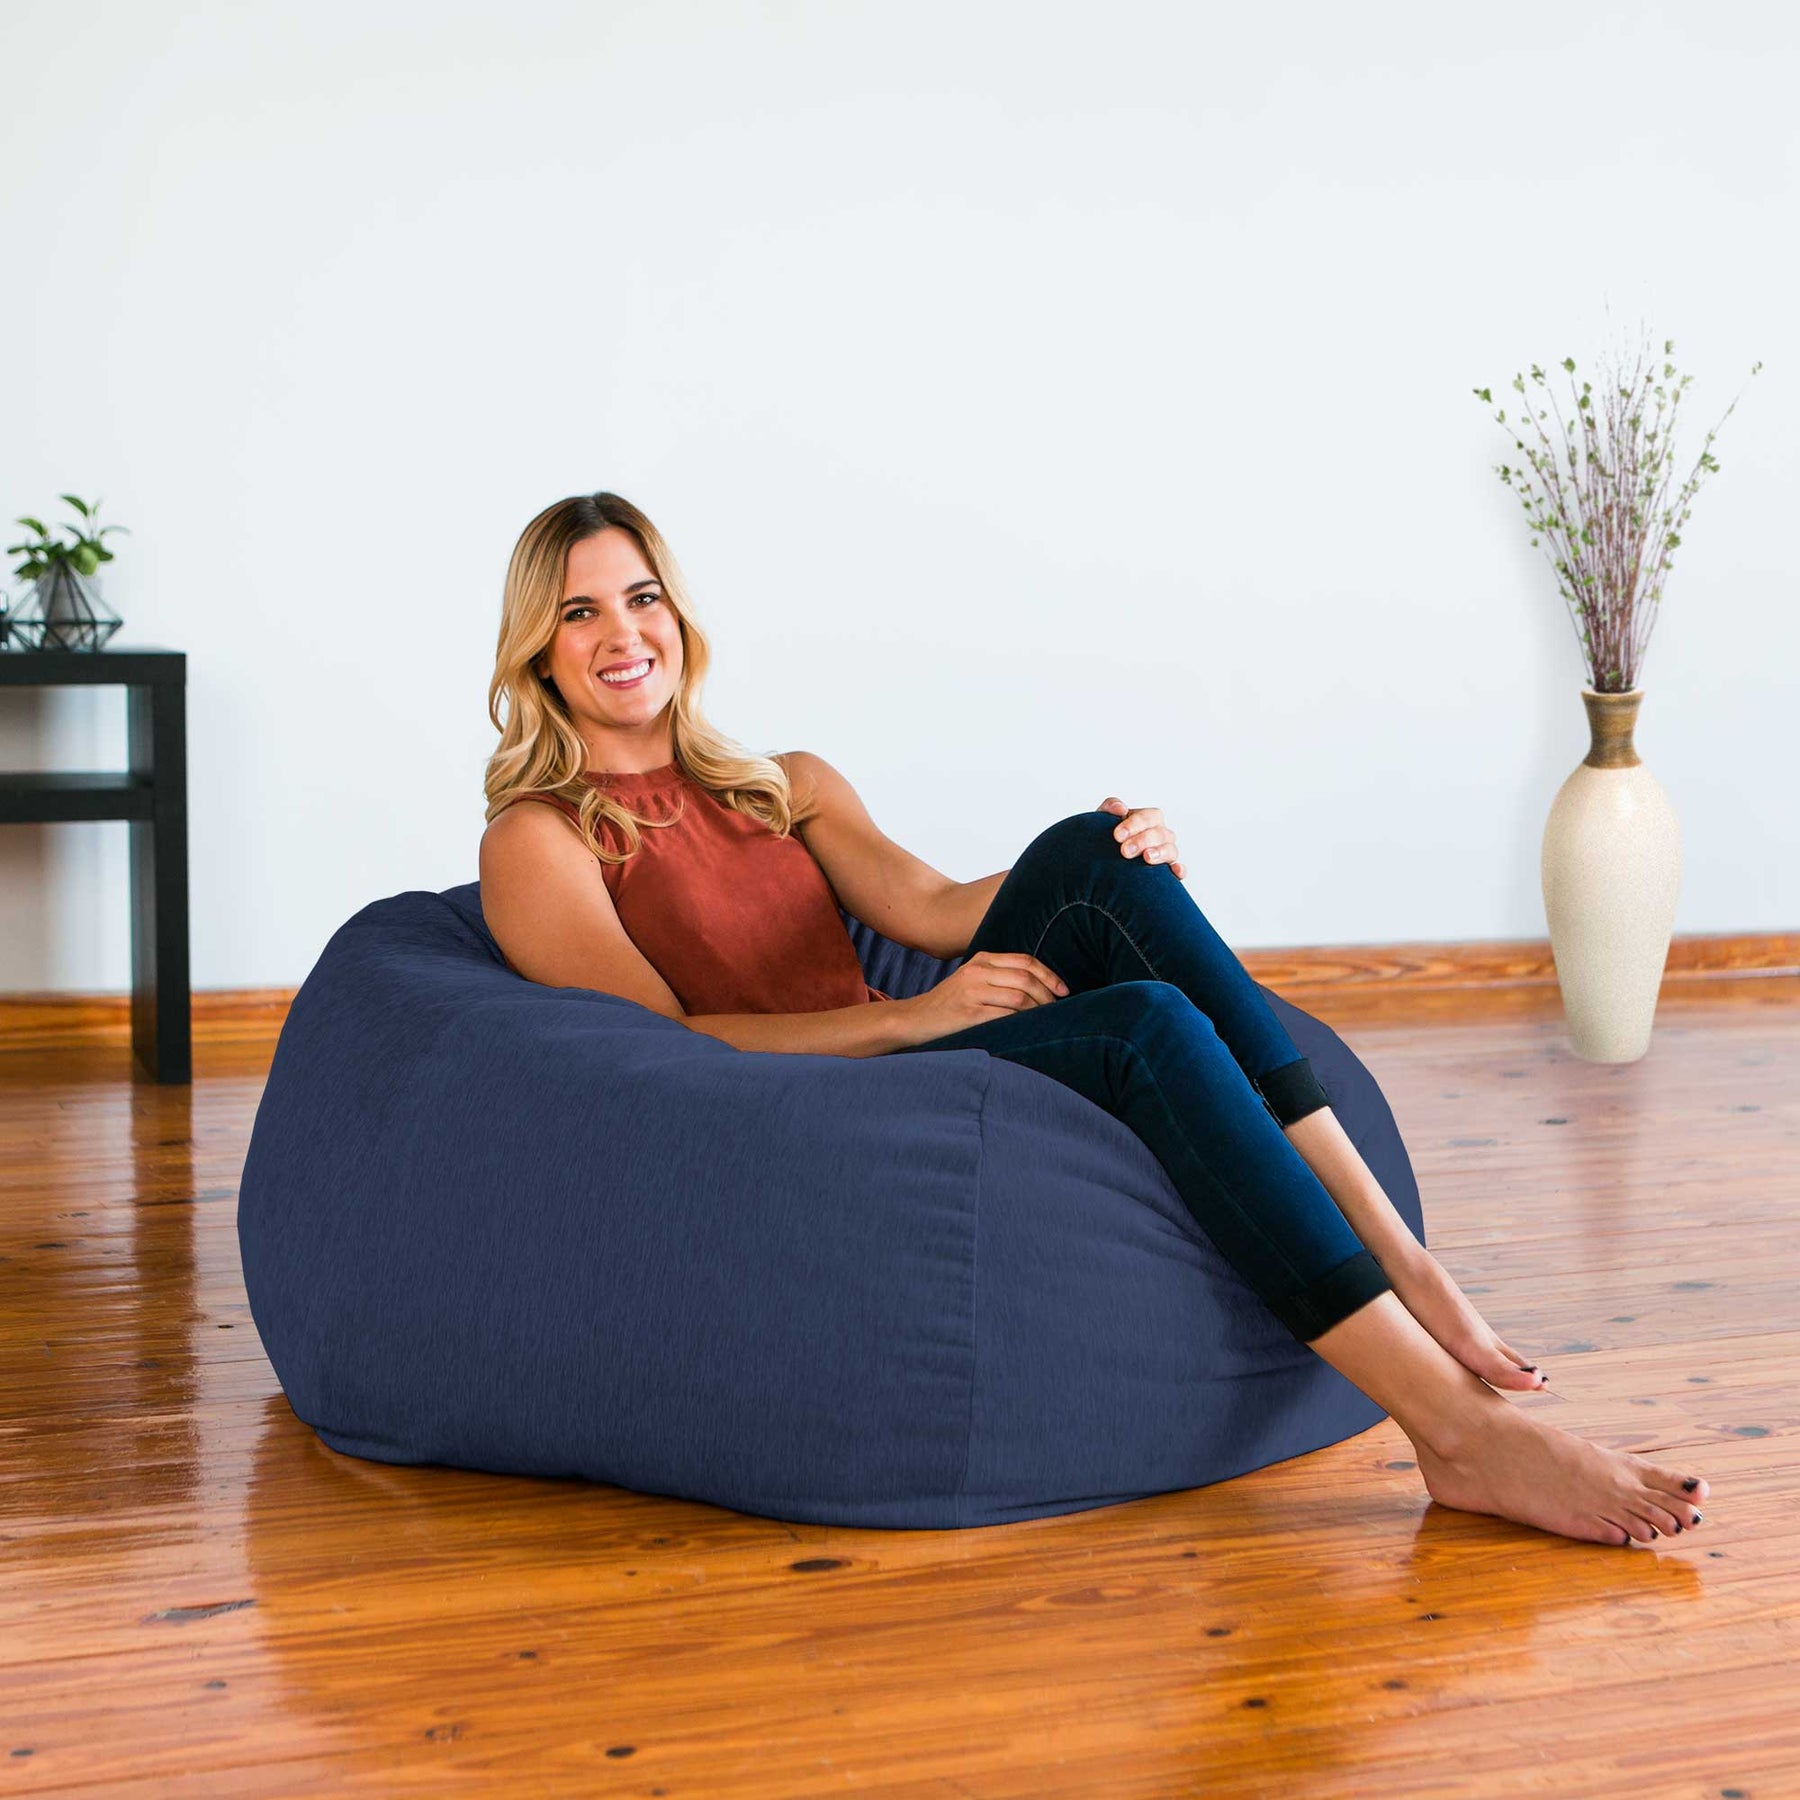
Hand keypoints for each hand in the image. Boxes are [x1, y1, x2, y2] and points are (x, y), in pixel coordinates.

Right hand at [899, 951, 1069, 1043]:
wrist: (915, 1019)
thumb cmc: (949, 1003)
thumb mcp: (972, 979)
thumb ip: (998, 976)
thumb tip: (1040, 987)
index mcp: (981, 959)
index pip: (1025, 961)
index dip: (1049, 975)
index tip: (1063, 990)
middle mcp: (978, 971)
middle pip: (1026, 978)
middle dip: (1048, 995)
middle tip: (1057, 1009)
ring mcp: (972, 992)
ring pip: (1020, 998)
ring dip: (1039, 1011)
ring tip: (1045, 1020)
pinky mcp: (969, 1014)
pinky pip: (1006, 1016)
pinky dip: (1023, 1023)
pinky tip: (1029, 1029)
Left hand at [1096, 796, 1183, 879]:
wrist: (1098, 862)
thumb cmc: (1104, 838)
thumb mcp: (1101, 819)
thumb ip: (1110, 806)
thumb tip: (1121, 808)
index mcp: (1148, 820)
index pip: (1150, 817)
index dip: (1136, 824)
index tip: (1117, 836)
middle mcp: (1160, 836)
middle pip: (1160, 834)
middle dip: (1143, 841)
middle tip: (1124, 851)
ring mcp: (1165, 854)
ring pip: (1171, 850)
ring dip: (1160, 853)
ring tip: (1147, 858)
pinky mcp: (1167, 873)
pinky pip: (1179, 871)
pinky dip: (1179, 870)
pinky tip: (1175, 871)